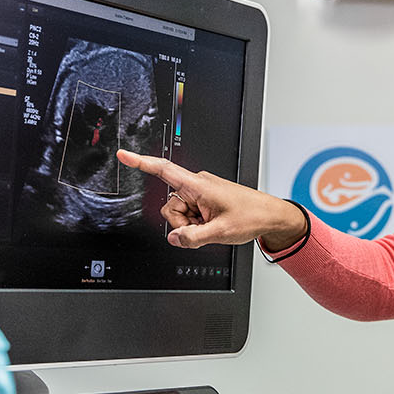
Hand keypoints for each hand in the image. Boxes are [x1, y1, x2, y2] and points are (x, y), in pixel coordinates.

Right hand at [115, 150, 306, 249]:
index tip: (123, 154)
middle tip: (204, 227)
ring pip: (178, 213)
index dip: (141, 162)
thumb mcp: (221, 232)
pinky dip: (196, 224)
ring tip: (212, 225)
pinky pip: (189, 215)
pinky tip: (212, 224)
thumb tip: (174, 238)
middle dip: (181, 222)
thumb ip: (193, 237)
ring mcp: (200, 193)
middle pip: (170, 205)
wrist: (269, 216)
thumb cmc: (251, 216)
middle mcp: (197, 185)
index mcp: (199, 185)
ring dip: (190, 224)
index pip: (164, 170)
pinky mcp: (204, 201)